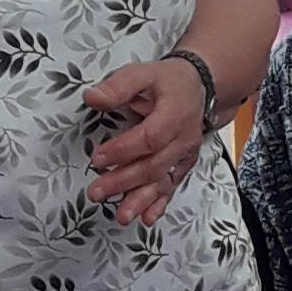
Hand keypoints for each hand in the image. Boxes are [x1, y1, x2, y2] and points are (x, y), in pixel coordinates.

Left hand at [82, 54, 210, 224]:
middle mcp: (183, 138)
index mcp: (174, 114)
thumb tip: (93, 98)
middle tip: (97, 192)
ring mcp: (184, 155)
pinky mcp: (183, 165)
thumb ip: (118, 86)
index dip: (124, 150)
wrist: (198, 87)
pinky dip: (160, 204)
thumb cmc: (168, 81)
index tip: (98, 158)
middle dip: (124, 182)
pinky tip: (147, 218)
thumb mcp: (142, 73)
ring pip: (163, 181)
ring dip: (141, 200)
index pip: (150, 137)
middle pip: (154, 165)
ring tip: (122, 216)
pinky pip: (172, 187)